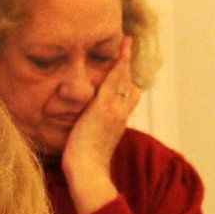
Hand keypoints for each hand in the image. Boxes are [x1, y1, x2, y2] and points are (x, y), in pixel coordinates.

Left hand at [60, 52, 140, 208]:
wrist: (88, 172)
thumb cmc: (86, 164)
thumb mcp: (93, 144)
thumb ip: (93, 131)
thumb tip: (87, 125)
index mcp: (119, 122)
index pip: (129, 95)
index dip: (128, 80)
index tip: (126, 68)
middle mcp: (121, 113)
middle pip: (128, 83)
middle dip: (128, 64)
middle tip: (128, 45)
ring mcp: (115, 110)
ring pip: (123, 79)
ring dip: (125, 58)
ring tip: (126, 41)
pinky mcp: (104, 108)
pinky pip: (114, 80)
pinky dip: (119, 63)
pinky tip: (120, 49)